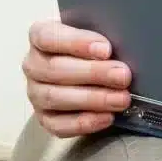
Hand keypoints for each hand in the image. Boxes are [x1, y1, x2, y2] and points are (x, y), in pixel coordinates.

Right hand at [22, 20, 131, 137]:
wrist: (90, 73)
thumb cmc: (93, 48)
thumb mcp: (96, 35)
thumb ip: (102, 37)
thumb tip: (128, 43)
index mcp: (40, 36)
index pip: (48, 36)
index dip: (77, 42)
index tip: (106, 49)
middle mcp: (33, 65)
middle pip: (55, 69)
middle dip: (93, 73)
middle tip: (123, 76)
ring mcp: (36, 93)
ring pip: (55, 97)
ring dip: (92, 99)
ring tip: (122, 99)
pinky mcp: (44, 117)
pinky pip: (58, 124)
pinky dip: (84, 122)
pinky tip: (107, 117)